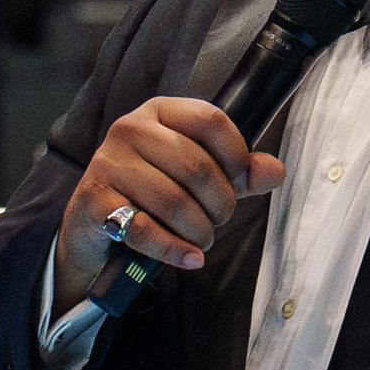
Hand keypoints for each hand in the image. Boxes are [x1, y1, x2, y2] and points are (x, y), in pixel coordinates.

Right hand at [54, 97, 284, 304]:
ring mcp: (109, 164)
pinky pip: (145, 229)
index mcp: (161, 112)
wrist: (94, 223)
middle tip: (218, 221)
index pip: (211, 120)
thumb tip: (275, 171)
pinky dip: (175, 250)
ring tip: (201, 239)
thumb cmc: (153, 191)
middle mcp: (131, 129)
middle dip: (220, 204)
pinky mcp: (96, 201)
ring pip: (173, 202)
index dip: (237, 155)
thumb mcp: (199, 175)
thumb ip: (239, 172)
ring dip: (199, 231)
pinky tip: (190, 258)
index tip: (241, 182)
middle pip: (196, 166)